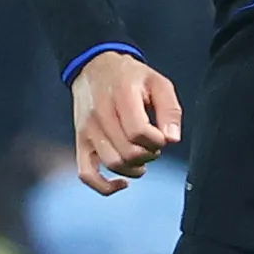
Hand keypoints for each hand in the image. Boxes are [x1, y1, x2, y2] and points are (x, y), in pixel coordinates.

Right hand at [72, 49, 182, 191]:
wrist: (94, 67)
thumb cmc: (130, 77)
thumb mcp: (157, 82)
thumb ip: (170, 109)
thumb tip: (172, 139)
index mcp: (121, 96)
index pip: (139, 132)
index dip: (157, 141)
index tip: (161, 136)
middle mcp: (101, 115)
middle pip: (128, 152)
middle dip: (149, 154)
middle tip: (153, 145)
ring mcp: (88, 130)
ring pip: (113, 163)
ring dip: (134, 168)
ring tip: (142, 157)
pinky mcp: (80, 142)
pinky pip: (86, 174)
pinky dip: (105, 186)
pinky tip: (122, 183)